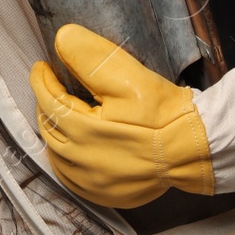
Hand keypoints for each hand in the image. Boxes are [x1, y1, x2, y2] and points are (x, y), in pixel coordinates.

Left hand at [29, 23, 215, 208]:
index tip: (43, 66)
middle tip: (51, 86)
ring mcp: (92, 183)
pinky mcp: (104, 195)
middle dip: (46, 103)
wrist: (193, 147)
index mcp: (82, 131)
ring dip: (53, 132)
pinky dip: (65, 161)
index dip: (41, 79)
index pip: (48, 100)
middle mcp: (81, 161)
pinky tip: (73, 149)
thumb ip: (91, 57)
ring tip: (60, 114)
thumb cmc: (161, 113)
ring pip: (55, 155)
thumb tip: (63, 39)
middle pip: (48, 127)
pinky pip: (71, 179)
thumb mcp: (128, 76)